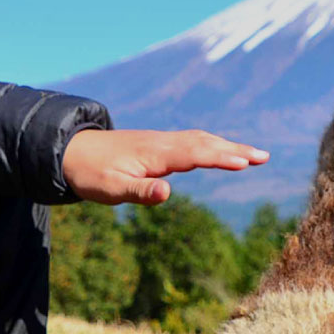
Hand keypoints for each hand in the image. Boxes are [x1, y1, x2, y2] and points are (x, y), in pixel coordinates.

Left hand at [62, 129, 269, 204]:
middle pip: (204, 142)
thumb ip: (140, 192)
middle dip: (235, 149)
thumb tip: (168, 193)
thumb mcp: (110, 190)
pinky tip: (221, 151)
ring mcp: (161, 142)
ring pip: (201, 139)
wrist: (69, 151)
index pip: (194, 153)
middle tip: (264, 157)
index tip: (245, 161)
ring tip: (254, 156)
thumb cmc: (90, 174)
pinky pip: (192, 141)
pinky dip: (213, 144)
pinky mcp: (158, 146)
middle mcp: (162, 143)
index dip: (220, 157)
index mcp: (154, 154)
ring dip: (228, 146)